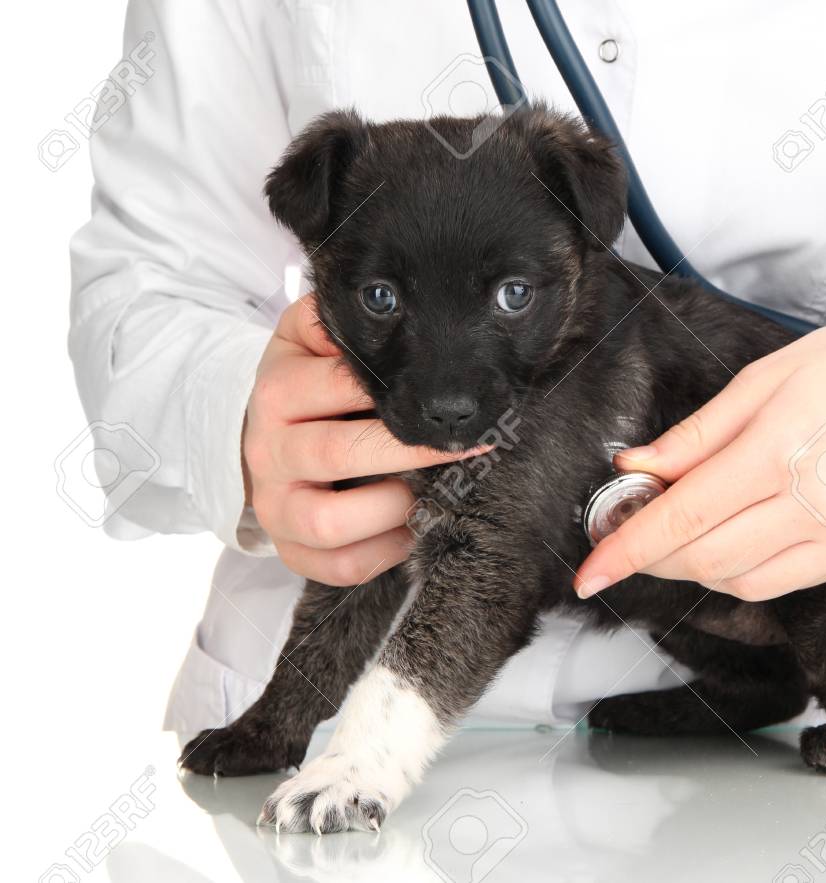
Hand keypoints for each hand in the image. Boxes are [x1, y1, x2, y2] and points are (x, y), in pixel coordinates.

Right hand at [243, 295, 483, 585]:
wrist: (256, 438)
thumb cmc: (303, 386)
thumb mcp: (303, 340)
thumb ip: (332, 320)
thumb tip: (375, 300)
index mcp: (276, 392)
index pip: (337, 386)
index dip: (395, 389)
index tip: (448, 392)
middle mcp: (269, 451)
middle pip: (339, 453)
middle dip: (412, 451)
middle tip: (466, 445)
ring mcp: (277, 507)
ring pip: (332, 521)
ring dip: (392, 509)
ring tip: (429, 493)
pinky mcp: (291, 550)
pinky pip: (340, 566)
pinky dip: (384, 553)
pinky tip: (414, 529)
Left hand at [574, 314, 825, 600]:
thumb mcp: (771, 374)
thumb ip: (700, 432)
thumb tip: (636, 466)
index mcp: (782, 444)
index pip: (684, 515)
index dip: (627, 548)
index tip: (589, 571)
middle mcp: (812, 500)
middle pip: (703, 558)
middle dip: (651, 556)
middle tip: (626, 534)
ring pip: (735, 580)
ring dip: (689, 565)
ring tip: (678, 530)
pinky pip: (775, 584)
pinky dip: (734, 572)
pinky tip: (724, 541)